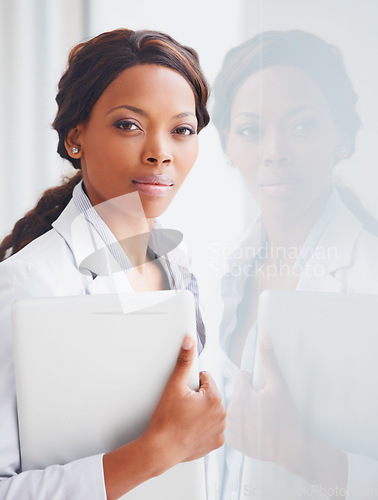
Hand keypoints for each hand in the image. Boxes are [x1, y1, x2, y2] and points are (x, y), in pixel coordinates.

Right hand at [145, 334, 225, 467]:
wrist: (161, 448)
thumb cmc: (166, 419)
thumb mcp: (174, 385)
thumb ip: (184, 361)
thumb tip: (189, 341)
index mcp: (214, 397)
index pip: (205, 378)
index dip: (191, 384)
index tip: (183, 395)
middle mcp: (222, 414)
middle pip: (209, 394)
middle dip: (197, 397)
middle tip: (182, 407)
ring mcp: (220, 430)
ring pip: (210, 410)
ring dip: (201, 411)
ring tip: (185, 418)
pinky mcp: (216, 442)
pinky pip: (211, 427)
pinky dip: (203, 427)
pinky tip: (191, 429)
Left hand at [226, 335, 304, 466]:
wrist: (292, 447)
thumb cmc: (287, 415)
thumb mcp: (279, 385)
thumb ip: (269, 360)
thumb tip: (264, 338)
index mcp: (242, 395)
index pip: (242, 378)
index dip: (254, 383)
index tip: (263, 392)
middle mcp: (233, 412)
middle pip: (237, 394)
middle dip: (248, 396)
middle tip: (263, 408)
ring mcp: (232, 428)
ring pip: (235, 410)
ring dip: (243, 410)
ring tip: (259, 419)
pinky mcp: (233, 441)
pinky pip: (234, 426)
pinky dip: (241, 427)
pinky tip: (253, 429)